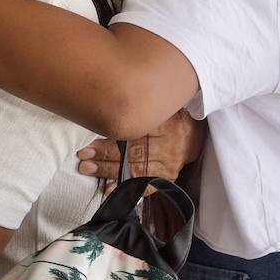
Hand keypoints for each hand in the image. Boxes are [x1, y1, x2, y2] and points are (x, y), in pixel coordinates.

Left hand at [76, 110, 205, 191]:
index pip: (139, 128)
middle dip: (105, 153)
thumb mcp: (164, 104)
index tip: (92, 130)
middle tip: (83, 154)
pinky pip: (145, 185)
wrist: (196, 136)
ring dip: (109, 170)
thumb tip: (113, 91)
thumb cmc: (173, 116)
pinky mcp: (167, 178)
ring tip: (87, 168)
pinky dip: (126, 187)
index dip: (114, 131)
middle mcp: (169, 145)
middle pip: (134, 150)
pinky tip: (109, 188)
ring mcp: (169, 164)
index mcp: (168, 123)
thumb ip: (146, 103)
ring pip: (135, 169)